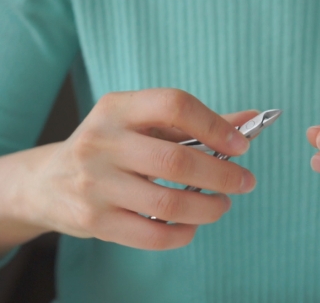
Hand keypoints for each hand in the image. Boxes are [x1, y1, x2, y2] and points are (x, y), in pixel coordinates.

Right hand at [16, 89, 257, 249]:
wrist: (47, 182)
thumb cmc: (112, 148)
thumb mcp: (144, 125)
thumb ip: (197, 123)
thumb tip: (251, 120)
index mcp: (117, 108)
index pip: (174, 105)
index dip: (215, 125)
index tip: (241, 145)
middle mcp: (101, 142)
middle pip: (176, 160)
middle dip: (223, 175)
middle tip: (245, 182)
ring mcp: (95, 184)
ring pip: (168, 203)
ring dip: (209, 208)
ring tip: (222, 205)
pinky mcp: (94, 221)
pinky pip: (152, 235)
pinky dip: (184, 233)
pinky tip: (194, 225)